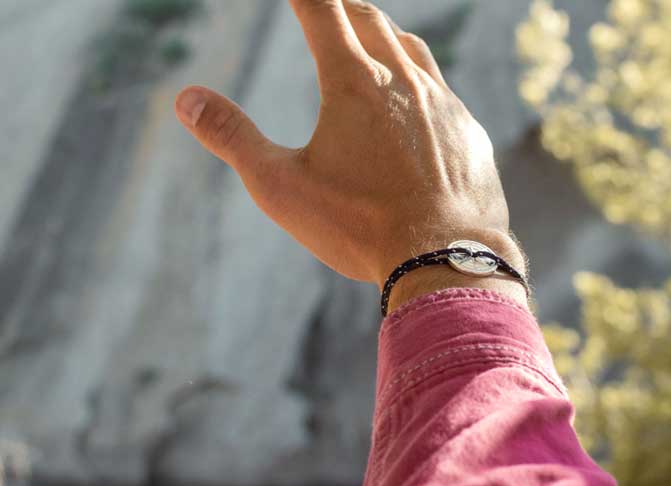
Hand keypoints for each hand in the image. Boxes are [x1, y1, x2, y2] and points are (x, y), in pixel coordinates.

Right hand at [175, 0, 522, 289]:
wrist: (443, 261)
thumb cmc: (358, 228)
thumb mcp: (280, 186)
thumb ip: (232, 138)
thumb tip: (186, 99)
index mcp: (353, 83)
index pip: (321, 9)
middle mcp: (404, 81)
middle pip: (369, 20)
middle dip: (341, 6)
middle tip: (325, 7)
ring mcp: (445, 105)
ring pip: (413, 49)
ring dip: (385, 36)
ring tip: (372, 39)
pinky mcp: (469, 134)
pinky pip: (444, 93)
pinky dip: (421, 84)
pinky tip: (418, 105)